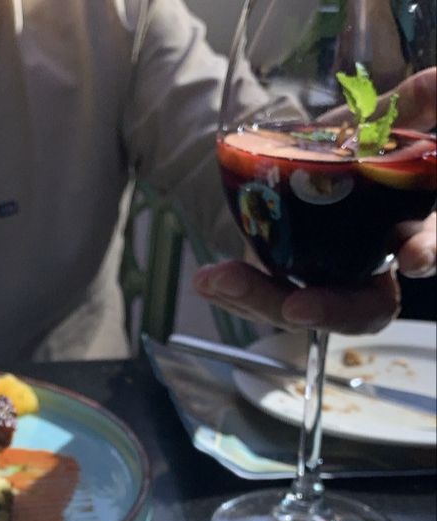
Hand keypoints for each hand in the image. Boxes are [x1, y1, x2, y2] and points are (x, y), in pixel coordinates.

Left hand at [194, 67, 435, 334]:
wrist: (295, 159)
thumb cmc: (347, 147)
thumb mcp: (373, 123)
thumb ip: (407, 106)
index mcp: (403, 230)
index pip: (424, 247)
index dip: (427, 251)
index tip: (413, 258)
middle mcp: (369, 271)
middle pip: (363, 310)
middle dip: (331, 310)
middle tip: (297, 306)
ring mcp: (325, 287)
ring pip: (305, 312)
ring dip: (261, 302)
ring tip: (218, 281)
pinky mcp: (285, 289)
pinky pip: (264, 303)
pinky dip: (235, 294)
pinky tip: (207, 280)